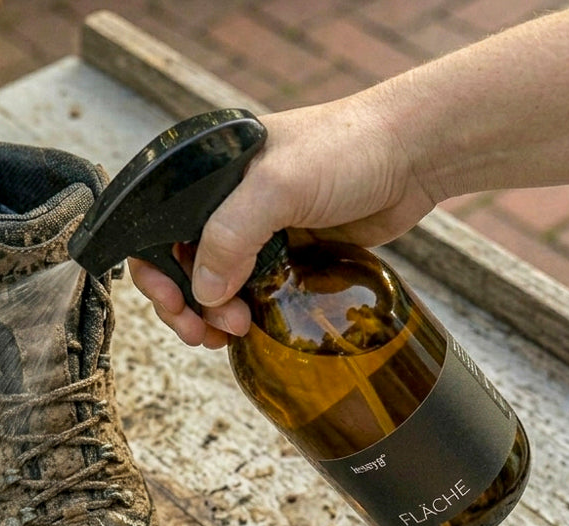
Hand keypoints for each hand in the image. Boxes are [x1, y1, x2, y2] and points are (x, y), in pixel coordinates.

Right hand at [130, 86, 438, 348]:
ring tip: (232, 333)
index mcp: (209, 172)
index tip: (171, 303)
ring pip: (215, 284)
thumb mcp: (277, 187)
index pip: (158, 227)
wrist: (414, 155)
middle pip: (181, 264)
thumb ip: (231, 237)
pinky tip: (248, 330)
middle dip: (186, 303)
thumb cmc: (348, 149)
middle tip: (203, 332)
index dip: (154, 270)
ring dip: (213, 315)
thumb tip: (203, 293)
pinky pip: (251, 290)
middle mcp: (226, 201)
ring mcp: (257, 229)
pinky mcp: (286, 252)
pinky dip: (243, 313)